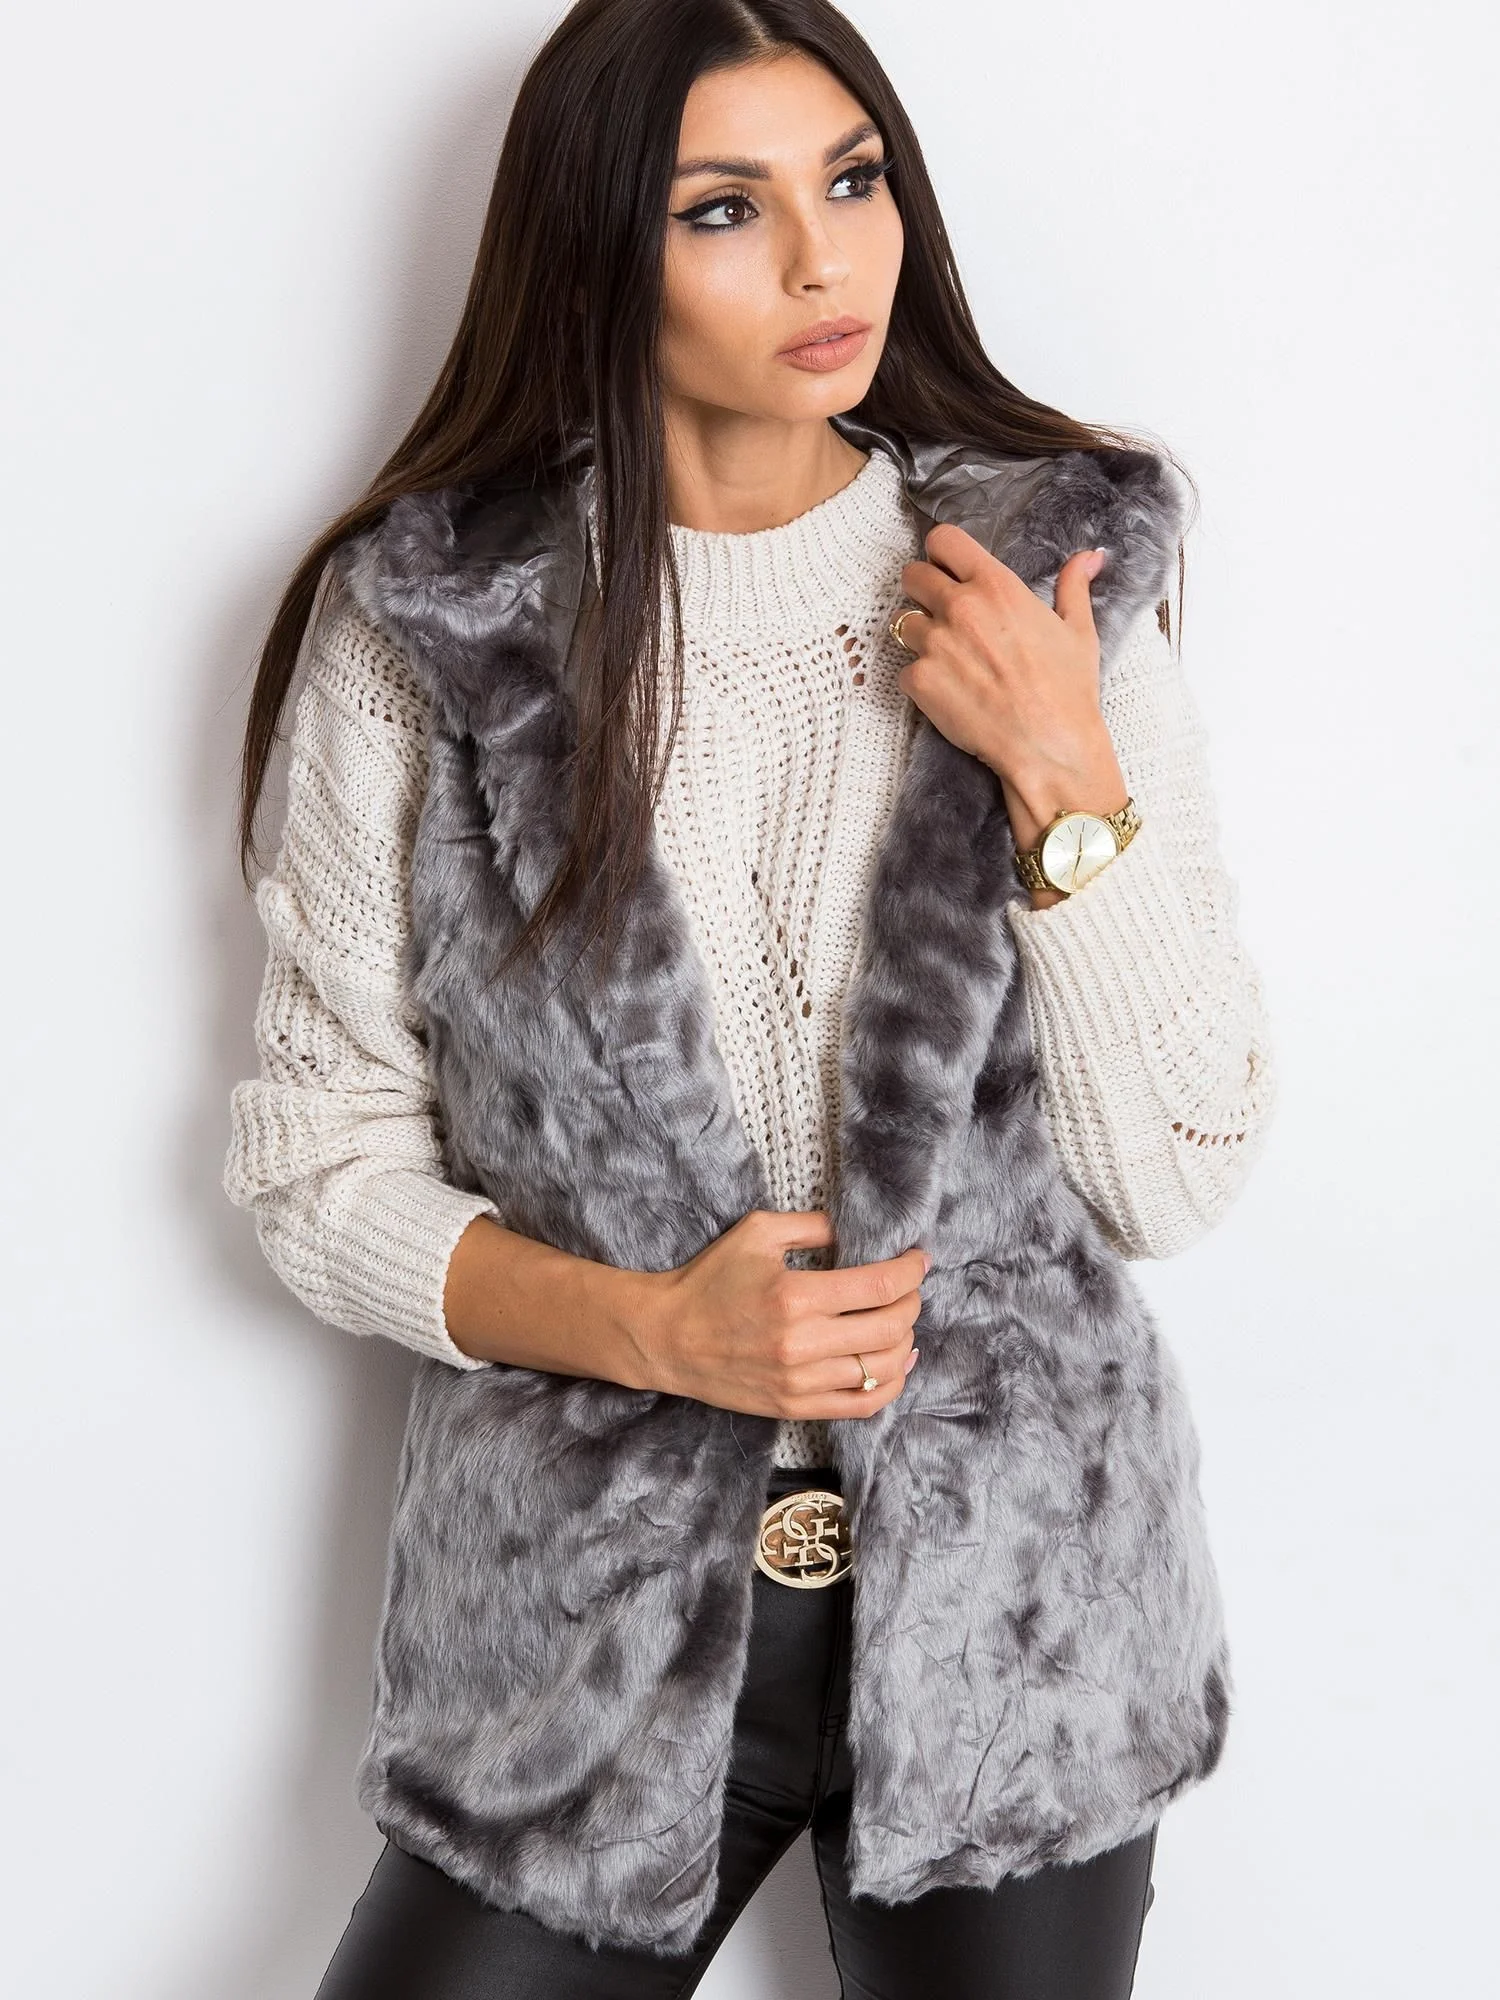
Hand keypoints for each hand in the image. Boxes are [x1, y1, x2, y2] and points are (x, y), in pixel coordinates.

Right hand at [642, 1208, 925, 1420]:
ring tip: (902, 1321)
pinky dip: (891, 1385)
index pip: (879, 1285)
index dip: (911, 1270)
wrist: (667, 1338)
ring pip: (883, 1369)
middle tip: (911, 1287)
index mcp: (796, 1295)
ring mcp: (800, 1382)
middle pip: (890, 1327)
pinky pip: (862, 1405)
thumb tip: (858, 1230)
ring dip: (906, 1341)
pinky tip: (898, 1363)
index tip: (919, 1259)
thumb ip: (813, 1225)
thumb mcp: (757, 1232)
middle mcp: (802, 1344)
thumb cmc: (710, 1280)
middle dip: (912, 1302)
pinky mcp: (795, 1407)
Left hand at [892, 528, 1128, 858]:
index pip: (943, 541)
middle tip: (941, 614)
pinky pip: (905, 669)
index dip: (941, 554)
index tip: (947, 569)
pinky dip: (920, 681)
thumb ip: (1073, 587)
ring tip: (950, 661)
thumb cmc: (1067, 690)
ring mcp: (934, 643)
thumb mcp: (1078, 631)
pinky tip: (949, 694)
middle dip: (922, 590)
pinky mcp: (919, 681)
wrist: (1048, 746)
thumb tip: (1090, 557)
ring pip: (904, 623)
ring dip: (920, 637)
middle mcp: (959, 607)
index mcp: (995, 586)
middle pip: (912, 576)